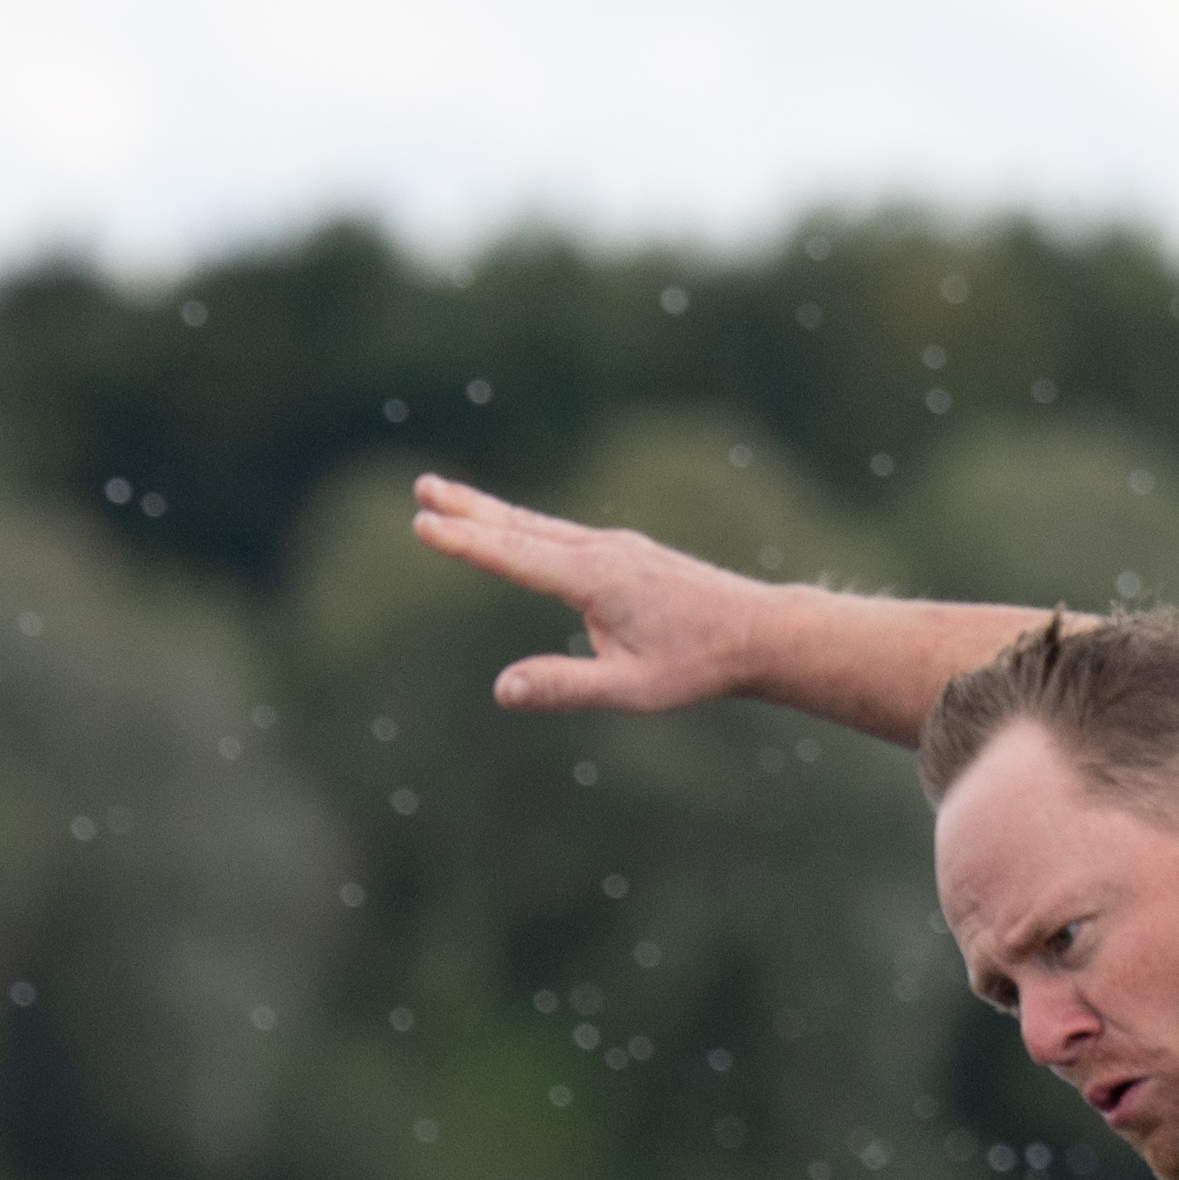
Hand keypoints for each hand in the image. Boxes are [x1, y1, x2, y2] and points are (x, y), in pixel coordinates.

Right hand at [408, 473, 789, 716]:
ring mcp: (615, 547)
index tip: (423, 524)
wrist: (757, 631)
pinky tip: (517, 529)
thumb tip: (502, 690)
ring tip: (448, 495)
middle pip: (521, 527)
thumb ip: (565, 687)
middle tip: (422, 489)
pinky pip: (562, 533)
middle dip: (468, 510)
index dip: (466, 542)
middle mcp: (601, 552)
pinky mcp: (626, 553)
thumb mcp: (630, 689)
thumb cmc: (696, 664)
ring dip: (492, 511)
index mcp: (596, 579)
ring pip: (540, 525)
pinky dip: (526, 525)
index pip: (515, 556)